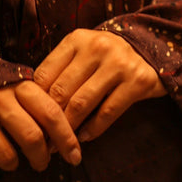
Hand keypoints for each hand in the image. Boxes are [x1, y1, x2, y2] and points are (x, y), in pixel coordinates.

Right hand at [0, 81, 80, 172]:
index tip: (75, 156)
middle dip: (41, 158)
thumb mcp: (12, 80)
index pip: (51, 114)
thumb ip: (33, 101)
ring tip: (11, 159)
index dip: (67, 138)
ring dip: (12, 163)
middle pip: (32, 138)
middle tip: (42, 163)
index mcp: (18, 85)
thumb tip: (57, 135)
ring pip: (5, 155)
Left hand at [33, 29, 165, 143]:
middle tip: (42, 138)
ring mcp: (118, 63)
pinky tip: (84, 137)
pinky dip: (92, 129)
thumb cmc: (106, 56)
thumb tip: (32, 103)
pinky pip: (108, 112)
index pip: (45, 73)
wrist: (151, 49)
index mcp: (77, 39)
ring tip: (61, 142)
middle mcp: (97, 47)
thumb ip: (61, 69)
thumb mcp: (82, 52)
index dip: (34, 101)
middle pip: (61, 91)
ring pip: (81, 103)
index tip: (31, 120)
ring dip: (68, 128)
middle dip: (49, 119)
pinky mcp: (137, 81)